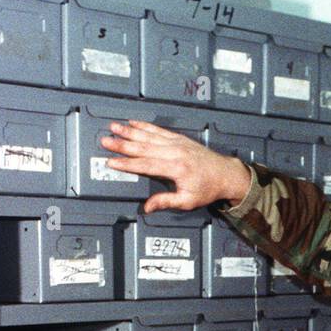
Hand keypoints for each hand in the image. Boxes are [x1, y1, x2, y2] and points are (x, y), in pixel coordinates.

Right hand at [100, 120, 250, 213]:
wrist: (225, 174)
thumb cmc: (207, 189)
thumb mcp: (187, 201)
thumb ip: (166, 202)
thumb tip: (147, 207)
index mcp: (176, 168)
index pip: (145, 165)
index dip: (127, 164)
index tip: (111, 162)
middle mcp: (175, 152)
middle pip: (143, 147)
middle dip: (122, 144)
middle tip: (105, 141)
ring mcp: (177, 143)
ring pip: (149, 135)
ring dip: (130, 131)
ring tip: (113, 126)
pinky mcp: (179, 138)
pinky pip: (159, 130)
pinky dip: (145, 126)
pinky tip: (133, 122)